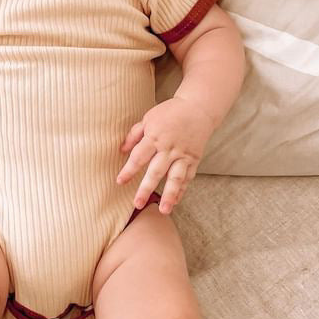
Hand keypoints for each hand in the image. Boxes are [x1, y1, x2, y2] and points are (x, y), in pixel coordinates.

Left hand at [116, 97, 213, 213]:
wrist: (198, 108)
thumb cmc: (169, 112)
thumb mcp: (148, 118)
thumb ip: (134, 135)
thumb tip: (121, 150)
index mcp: (155, 136)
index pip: (139, 156)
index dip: (129, 170)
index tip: (120, 181)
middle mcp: (169, 148)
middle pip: (156, 171)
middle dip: (146, 188)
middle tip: (137, 203)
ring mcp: (183, 155)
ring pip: (176, 178)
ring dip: (170, 195)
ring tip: (164, 210)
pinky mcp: (194, 159)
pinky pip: (188, 177)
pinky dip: (182, 190)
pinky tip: (176, 202)